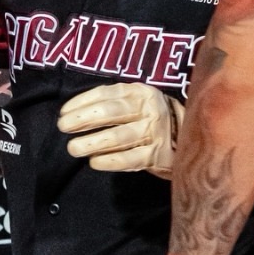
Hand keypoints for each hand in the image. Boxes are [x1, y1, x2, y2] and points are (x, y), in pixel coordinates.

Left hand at [58, 82, 182, 177]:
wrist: (190, 138)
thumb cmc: (152, 119)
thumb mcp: (138, 103)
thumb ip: (114, 104)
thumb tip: (74, 113)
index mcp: (141, 92)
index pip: (107, 93)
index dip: (82, 102)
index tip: (63, 112)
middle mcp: (150, 109)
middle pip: (112, 113)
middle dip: (83, 119)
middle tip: (64, 127)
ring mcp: (156, 132)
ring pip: (119, 136)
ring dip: (92, 142)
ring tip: (73, 147)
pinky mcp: (158, 155)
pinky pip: (130, 158)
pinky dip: (110, 161)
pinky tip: (94, 162)